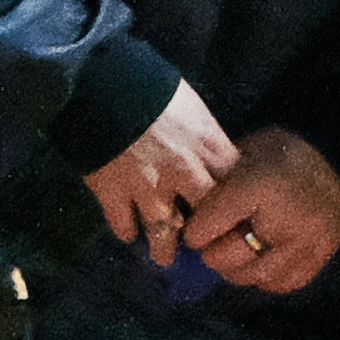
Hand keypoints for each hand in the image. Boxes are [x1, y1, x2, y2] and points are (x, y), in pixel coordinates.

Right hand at [78, 80, 243, 265]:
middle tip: (202, 243)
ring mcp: (147, 187)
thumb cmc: (152, 87)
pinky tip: (128, 232)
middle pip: (205, 215)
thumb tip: (216, 159)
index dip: (237, 202)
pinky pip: (123, 224)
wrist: (102, 82)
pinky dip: (125, 229)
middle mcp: (182, 172)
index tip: (237, 214)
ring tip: (165, 257)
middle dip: (206, 232)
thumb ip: (206, 139)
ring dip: (165, 247)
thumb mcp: (193, 108)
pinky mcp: (112, 192)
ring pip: (164, 231)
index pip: (235, 185)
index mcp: (207, 146)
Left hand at [179, 128, 339, 296]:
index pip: (210, 224)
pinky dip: (265, 276)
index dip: (195, 230)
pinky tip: (261, 260)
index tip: (194, 229)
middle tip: (211, 243)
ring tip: (234, 252)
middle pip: (228, 256)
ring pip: (252, 275)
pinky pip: (281, 283)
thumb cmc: (290, 151)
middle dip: (212, 252)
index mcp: (261, 185)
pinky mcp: (320, 257)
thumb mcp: (252, 150)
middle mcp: (284, 219)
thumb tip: (192, 206)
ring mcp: (305, 242)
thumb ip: (222, 179)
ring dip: (235, 268)